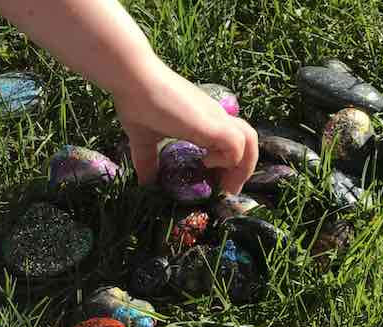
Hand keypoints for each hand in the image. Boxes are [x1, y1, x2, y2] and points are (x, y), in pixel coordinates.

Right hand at [113, 61, 257, 194]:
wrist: (132, 78)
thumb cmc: (137, 103)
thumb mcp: (143, 139)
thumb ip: (147, 162)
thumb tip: (145, 184)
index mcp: (205, 121)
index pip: (233, 142)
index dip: (229, 166)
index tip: (213, 183)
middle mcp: (215, 117)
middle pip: (249, 142)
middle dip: (241, 171)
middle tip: (223, 190)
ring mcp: (215, 118)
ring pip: (250, 142)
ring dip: (241, 167)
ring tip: (222, 184)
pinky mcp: (210, 123)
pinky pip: (236, 145)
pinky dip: (228, 160)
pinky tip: (206, 162)